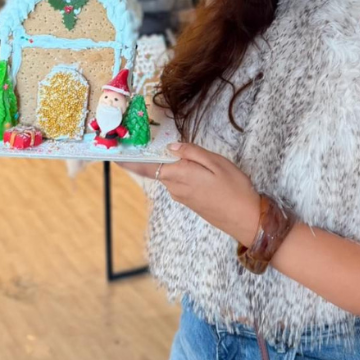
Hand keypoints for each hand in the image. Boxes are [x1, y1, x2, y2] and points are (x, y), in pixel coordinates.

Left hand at [117, 143, 260, 243]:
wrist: (245, 218)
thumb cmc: (234, 188)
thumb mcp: (217, 163)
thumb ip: (192, 152)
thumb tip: (173, 147)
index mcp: (179, 175)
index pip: (146, 167)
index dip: (128, 162)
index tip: (114, 156)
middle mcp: (175, 187)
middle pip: (157, 169)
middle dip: (154, 157)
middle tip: (154, 142)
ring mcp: (182, 196)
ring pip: (170, 175)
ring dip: (173, 165)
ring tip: (183, 152)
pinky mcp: (190, 201)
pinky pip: (179, 182)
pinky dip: (181, 173)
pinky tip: (197, 169)